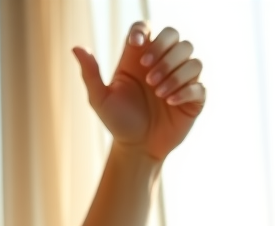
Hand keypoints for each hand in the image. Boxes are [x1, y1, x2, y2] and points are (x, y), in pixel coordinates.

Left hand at [73, 22, 204, 161]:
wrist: (136, 149)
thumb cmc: (118, 122)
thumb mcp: (100, 99)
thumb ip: (90, 73)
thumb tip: (76, 48)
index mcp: (138, 58)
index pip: (146, 28)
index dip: (144, 29)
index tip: (136, 43)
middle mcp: (161, 63)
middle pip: (174, 35)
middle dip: (163, 49)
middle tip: (148, 75)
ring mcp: (180, 78)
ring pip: (191, 56)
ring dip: (174, 71)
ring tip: (158, 93)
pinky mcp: (193, 96)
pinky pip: (199, 83)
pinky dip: (186, 89)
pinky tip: (170, 102)